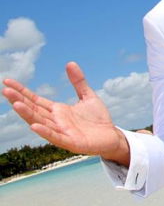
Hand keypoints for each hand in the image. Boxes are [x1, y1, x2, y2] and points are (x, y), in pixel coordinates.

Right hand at [2, 62, 128, 162]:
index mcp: (58, 111)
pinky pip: (56, 137)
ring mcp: (62, 132)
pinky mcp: (71, 142)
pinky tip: (34, 125)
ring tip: (15, 104)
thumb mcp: (88, 96)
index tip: (7, 82)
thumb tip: (70, 63)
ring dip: (28, 114)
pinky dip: (45, 132)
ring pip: (41, 122)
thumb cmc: (98, 120)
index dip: (22, 91)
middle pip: (34, 110)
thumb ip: (78, 82)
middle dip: (19, 100)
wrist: (111, 137)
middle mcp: (56, 121)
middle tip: (5, 90)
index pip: (35, 100)